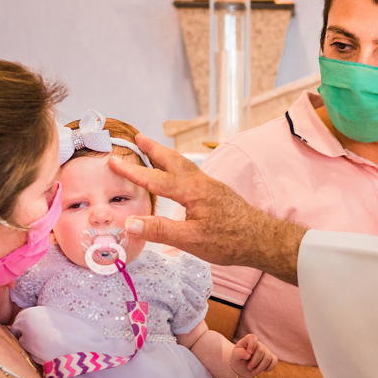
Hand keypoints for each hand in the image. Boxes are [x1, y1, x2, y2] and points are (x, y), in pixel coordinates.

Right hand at [111, 134, 306, 283]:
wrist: (263, 240)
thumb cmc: (230, 241)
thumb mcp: (191, 240)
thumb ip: (160, 230)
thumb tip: (129, 223)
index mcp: (192, 191)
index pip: (156, 179)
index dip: (133, 172)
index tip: (114, 162)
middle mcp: (202, 183)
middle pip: (173, 161)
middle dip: (154, 149)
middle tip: (138, 136)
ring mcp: (211, 187)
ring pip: (184, 166)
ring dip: (167, 156)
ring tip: (154, 150)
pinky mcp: (218, 194)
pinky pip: (192, 174)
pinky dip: (179, 168)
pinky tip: (179, 177)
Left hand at [230, 333, 276, 377]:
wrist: (241, 368)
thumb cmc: (237, 359)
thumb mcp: (235, 356)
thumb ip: (239, 353)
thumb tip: (248, 354)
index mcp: (248, 340)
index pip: (253, 338)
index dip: (252, 345)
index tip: (249, 353)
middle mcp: (258, 344)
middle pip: (261, 351)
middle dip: (255, 361)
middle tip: (249, 367)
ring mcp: (265, 350)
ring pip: (268, 358)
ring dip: (260, 367)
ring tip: (253, 371)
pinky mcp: (270, 358)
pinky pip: (274, 361)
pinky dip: (269, 368)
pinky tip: (263, 371)